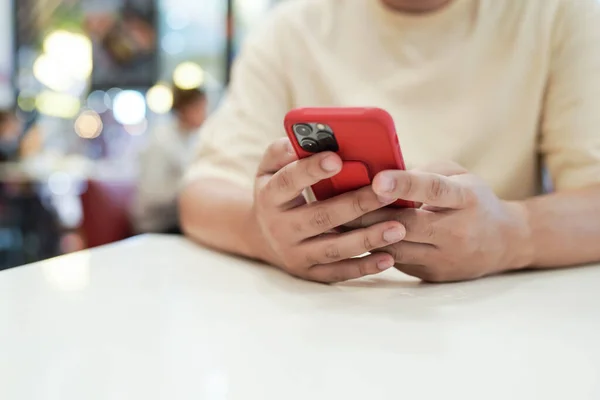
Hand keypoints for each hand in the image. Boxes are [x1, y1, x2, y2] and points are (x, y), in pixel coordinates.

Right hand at [251, 138, 406, 282]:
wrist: (261, 237)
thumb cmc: (276, 192)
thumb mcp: (269, 169)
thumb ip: (282, 151)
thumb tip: (303, 140)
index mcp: (270, 197)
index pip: (288, 181)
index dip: (311, 170)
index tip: (337, 158)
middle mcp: (280, 228)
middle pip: (320, 217)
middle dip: (356, 205)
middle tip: (388, 192)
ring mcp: (295, 254)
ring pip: (334, 249)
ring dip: (368, 239)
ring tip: (399, 228)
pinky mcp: (310, 273)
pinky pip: (339, 273)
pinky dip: (364, 268)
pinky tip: (390, 257)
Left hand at [350, 162, 532, 282]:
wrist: (505, 243)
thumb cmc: (473, 200)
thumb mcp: (458, 176)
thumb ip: (423, 173)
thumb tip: (379, 171)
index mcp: (466, 199)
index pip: (434, 190)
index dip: (405, 184)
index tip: (378, 179)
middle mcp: (457, 232)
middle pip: (405, 224)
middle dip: (368, 214)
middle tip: (335, 202)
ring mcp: (444, 258)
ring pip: (394, 248)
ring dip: (363, 235)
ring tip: (334, 221)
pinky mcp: (431, 275)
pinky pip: (395, 261)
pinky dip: (373, 249)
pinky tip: (350, 239)